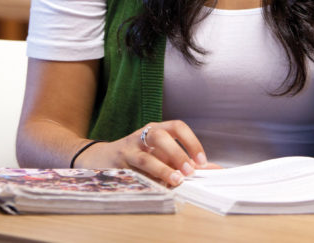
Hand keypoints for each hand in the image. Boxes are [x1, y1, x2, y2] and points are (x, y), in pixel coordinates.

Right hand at [75, 120, 217, 185]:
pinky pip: (134, 174)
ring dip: (163, 169)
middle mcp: (142, 136)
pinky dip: (147, 181)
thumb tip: (213, 170)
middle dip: (177, 153)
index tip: (202, 161)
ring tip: (176, 179)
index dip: (191, 142)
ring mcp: (129, 151)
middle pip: (161, 136)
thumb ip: (183, 161)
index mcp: (155, 129)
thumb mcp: (160, 153)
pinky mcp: (118, 166)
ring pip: (146, 157)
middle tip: (190, 170)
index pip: (176, 127)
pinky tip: (156, 187)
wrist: (100, 157)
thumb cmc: (137, 156)